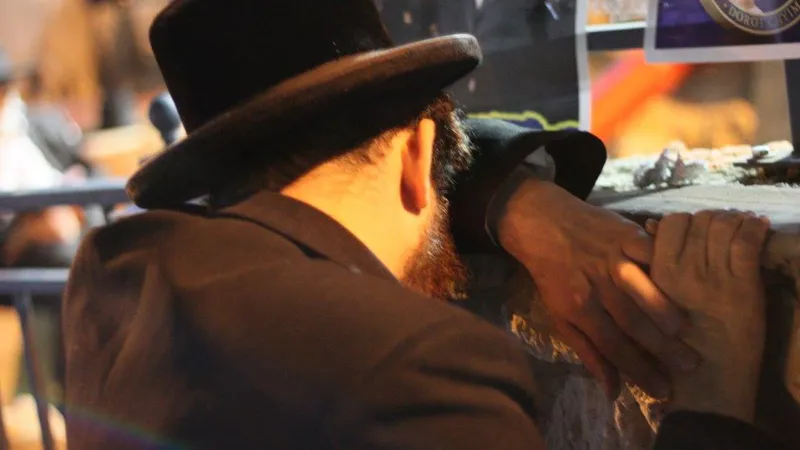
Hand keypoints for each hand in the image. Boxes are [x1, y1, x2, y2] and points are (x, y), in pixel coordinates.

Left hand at [497, 179, 696, 398]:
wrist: (540, 221)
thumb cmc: (553, 273)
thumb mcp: (560, 315)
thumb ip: (588, 351)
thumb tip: (612, 391)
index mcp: (578, 308)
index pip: (612, 345)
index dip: (638, 370)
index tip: (664, 389)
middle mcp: (596, 285)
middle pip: (631, 321)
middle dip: (660, 347)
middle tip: (690, 365)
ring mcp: (612, 258)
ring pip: (642, 288)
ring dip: (665, 309)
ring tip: (688, 330)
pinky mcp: (626, 234)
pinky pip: (652, 252)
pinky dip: (668, 265)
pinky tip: (687, 281)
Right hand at [648, 211, 769, 422]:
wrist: (705, 386)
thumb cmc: (674, 354)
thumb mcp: (653, 309)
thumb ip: (651, 275)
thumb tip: (651, 236)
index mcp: (655, 275)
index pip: (671, 223)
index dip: (687, 221)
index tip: (697, 231)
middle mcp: (680, 270)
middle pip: (699, 220)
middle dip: (714, 219)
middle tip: (725, 227)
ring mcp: (711, 276)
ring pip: (722, 225)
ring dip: (737, 221)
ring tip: (745, 226)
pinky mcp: (741, 285)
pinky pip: (747, 241)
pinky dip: (756, 229)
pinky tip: (761, 228)